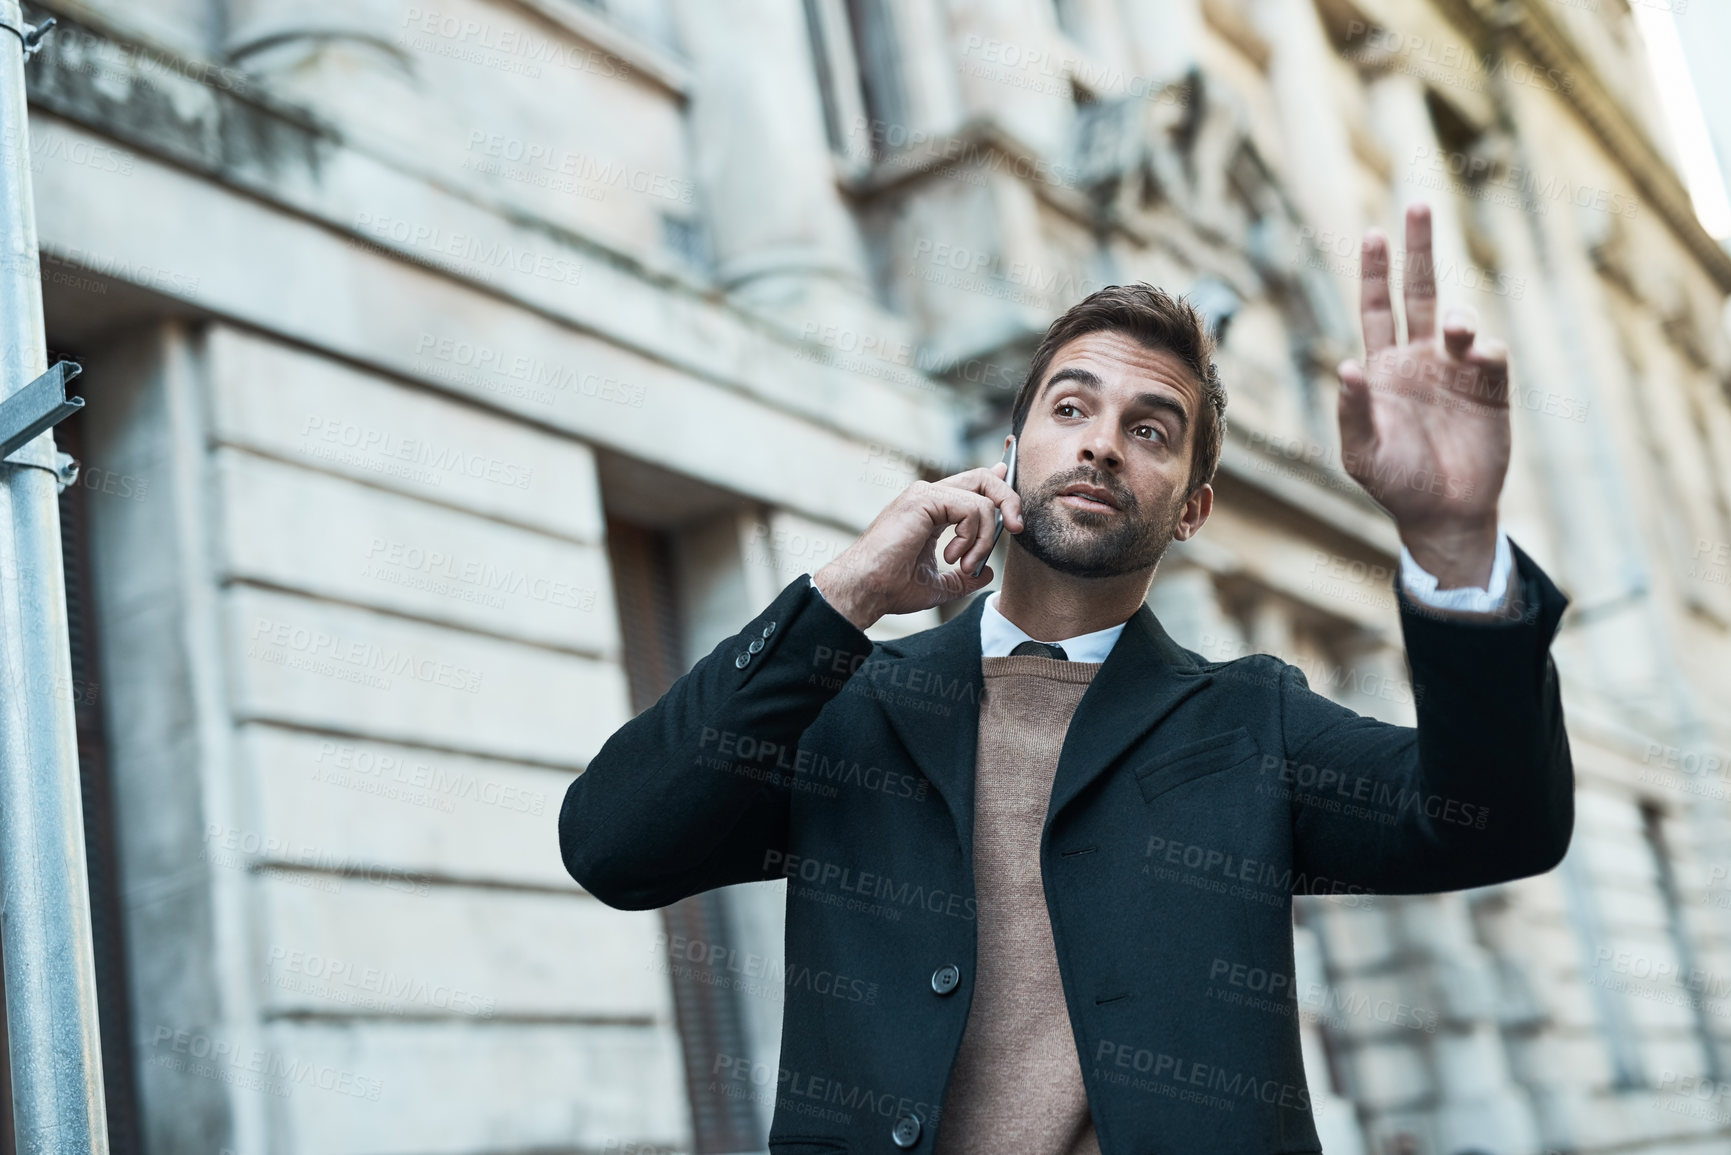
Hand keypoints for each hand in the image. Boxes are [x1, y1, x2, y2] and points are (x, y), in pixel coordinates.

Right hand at [813, 461, 1022, 630]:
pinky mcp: (923, 499)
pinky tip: (954, 557)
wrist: (865, 590)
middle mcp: (929, 496)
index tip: (1017, 502)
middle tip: (1015, 530)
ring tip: (965, 565)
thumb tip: (988, 574)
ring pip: (983, 497)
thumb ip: (964, 577)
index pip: (975, 484)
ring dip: (985, 538)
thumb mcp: (939, 585)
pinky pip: (972, 508)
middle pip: (985, 478)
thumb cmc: (891, 588)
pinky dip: (973, 536)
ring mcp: (925, 494)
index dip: (1001, 482)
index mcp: (933, 510)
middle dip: (1010, 501)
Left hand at [1338, 204, 1509, 588]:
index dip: (1375, 272)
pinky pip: (1491, 355)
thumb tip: (1344, 366)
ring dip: (1461, 317)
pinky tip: (1476, 354)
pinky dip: (1485, 348)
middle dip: (1419, 249)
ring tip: (1458, 332)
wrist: (1443, 514)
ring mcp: (1457, 370)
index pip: (1378, 308)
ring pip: (1460, 320)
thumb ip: (1352, 412)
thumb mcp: (1361, 453)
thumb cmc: (1395, 483)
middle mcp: (1420, 358)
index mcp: (1384, 368)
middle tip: (1417, 203)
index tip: (1374, 232)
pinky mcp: (1491, 388)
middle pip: (1421, 291)